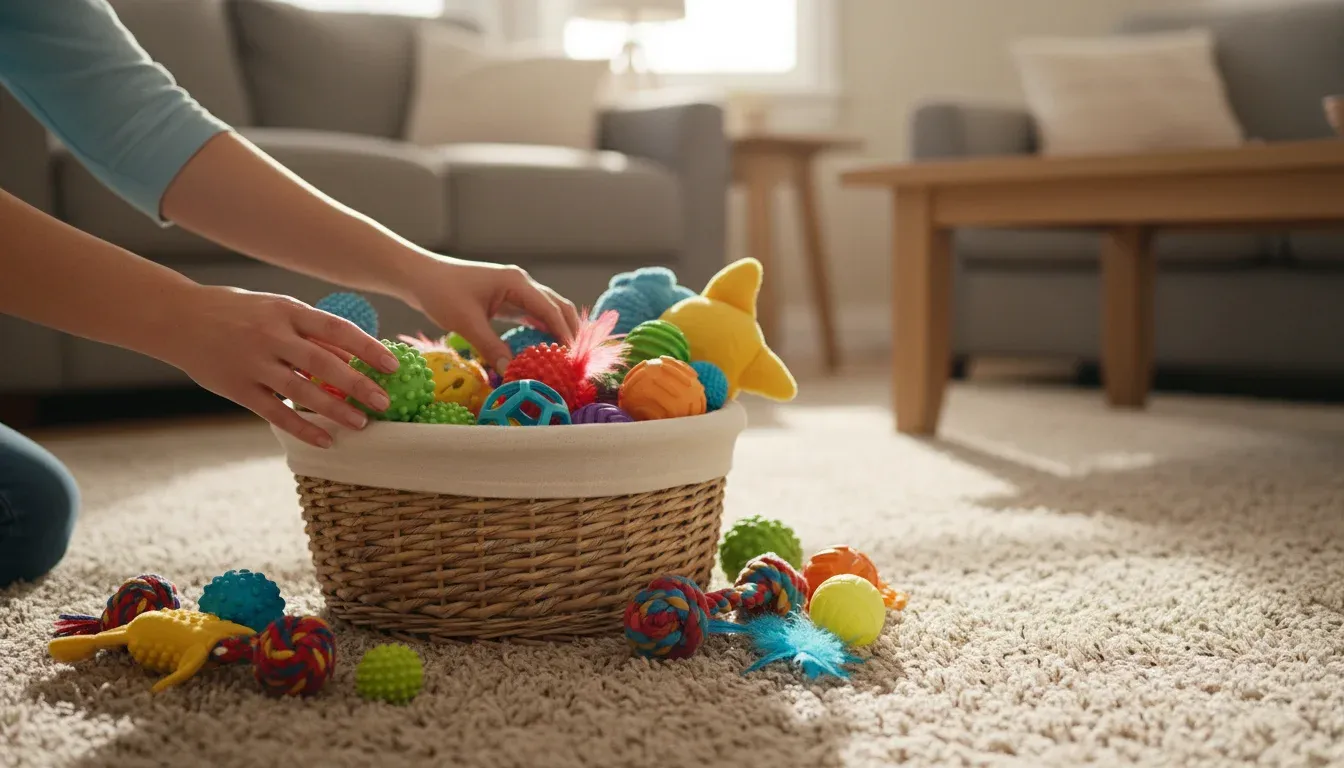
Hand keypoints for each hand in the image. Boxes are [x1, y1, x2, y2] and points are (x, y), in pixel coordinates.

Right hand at [155, 285, 399, 447]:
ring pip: (301, 391)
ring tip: (361, 424)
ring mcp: (253, 363)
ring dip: (335, 411)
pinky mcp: (237, 389)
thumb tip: (356, 352)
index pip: (336, 329)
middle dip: (358, 385)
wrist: (178, 318)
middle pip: (323, 363)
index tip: (393, 365)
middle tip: (384, 402)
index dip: (367, 348)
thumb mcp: (277, 309)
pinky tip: (325, 440)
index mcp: (287, 311)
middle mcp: (271, 336)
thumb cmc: (239, 312)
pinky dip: (302, 429)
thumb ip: (312, 331)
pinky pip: (275, 413)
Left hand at [400, 256, 580, 373]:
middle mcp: (521, 283)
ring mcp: (515, 290)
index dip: (564, 334)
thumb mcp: (466, 323)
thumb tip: (511, 371)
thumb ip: (491, 347)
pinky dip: (544, 328)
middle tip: (577, 358)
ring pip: (548, 309)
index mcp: (517, 282)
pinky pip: (533, 314)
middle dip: (570, 330)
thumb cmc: (441, 293)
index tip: (572, 357)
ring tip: (567, 355)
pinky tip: (547, 346)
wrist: (420, 276)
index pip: (550, 310)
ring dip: (559, 329)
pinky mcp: (506, 299)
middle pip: (558, 306)